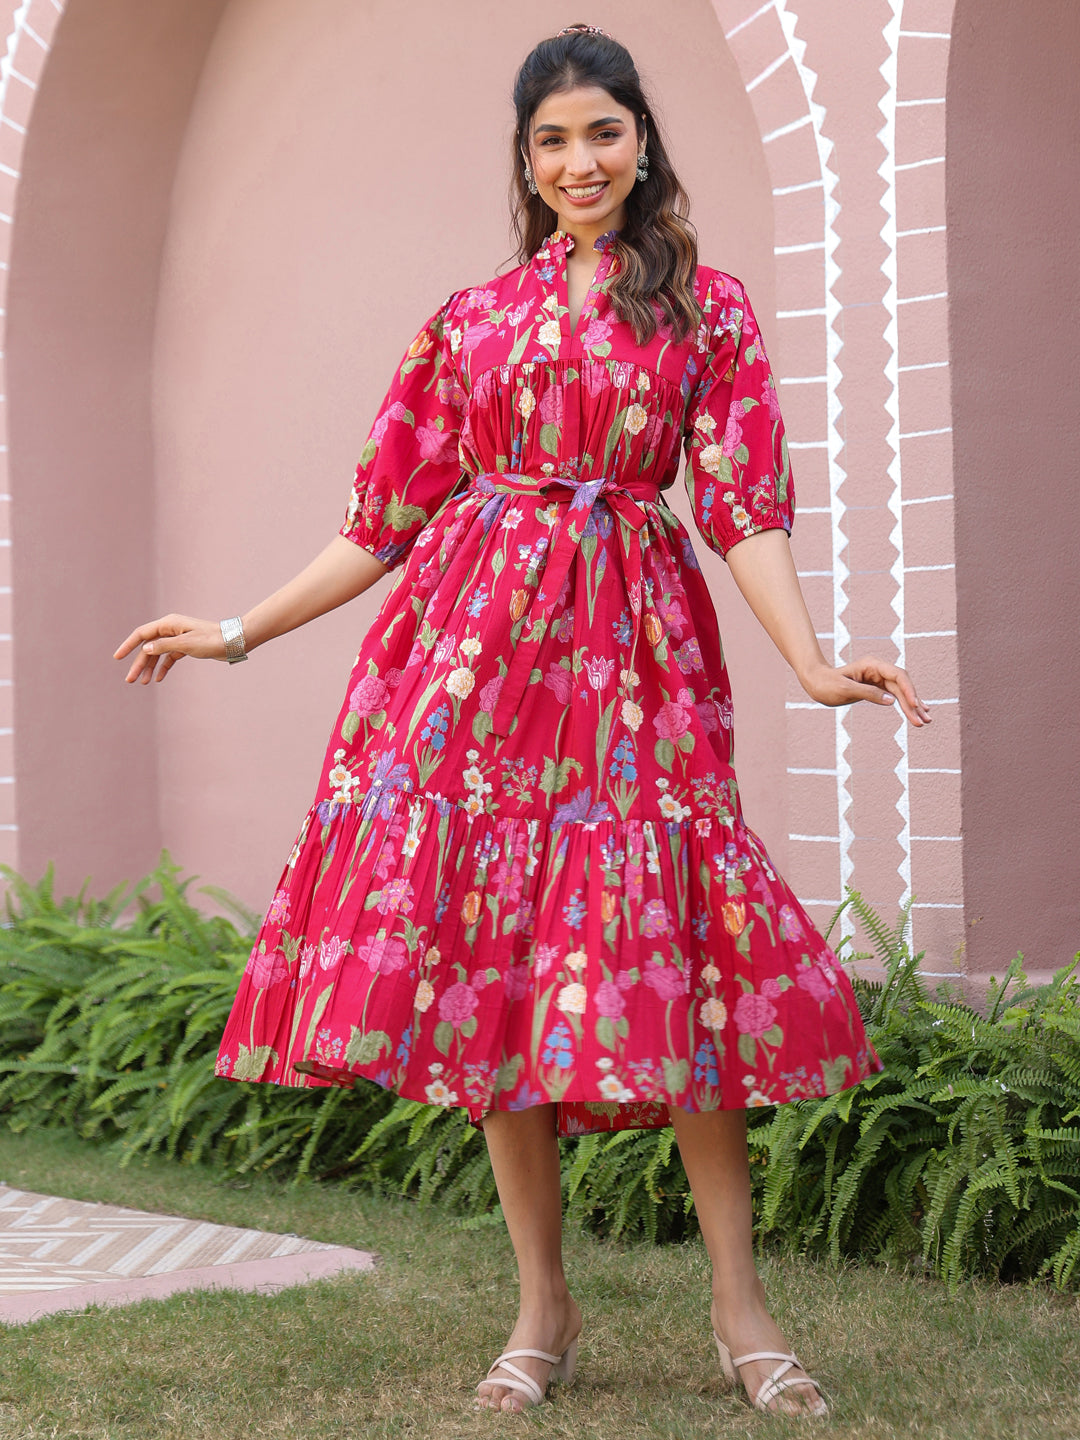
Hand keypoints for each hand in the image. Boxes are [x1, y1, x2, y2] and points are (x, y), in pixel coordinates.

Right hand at [113, 614, 228, 684]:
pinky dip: (163, 667)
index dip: (128, 645)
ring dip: (150, 667)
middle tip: (130, 680)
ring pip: (158, 653)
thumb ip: (164, 646)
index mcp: (169, 624)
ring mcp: (178, 638)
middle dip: (139, 663)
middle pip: (149, 647)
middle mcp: (171, 629)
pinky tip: (158, 679)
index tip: (117, 657)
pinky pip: (169, 657)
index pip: (142, 634)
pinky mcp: (186, 647)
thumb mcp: (186, 644)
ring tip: (143, 683)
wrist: (233, 642)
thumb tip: (145, 648)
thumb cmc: (212, 640)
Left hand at [800, 655, 931, 726]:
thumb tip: (892, 701)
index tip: (915, 705)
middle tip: (924, 720)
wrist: (815, 682)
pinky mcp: (877, 687)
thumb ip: (869, 694)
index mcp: (872, 665)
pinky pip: (895, 696)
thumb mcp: (845, 690)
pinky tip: (915, 713)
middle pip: (902, 685)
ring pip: (901, 692)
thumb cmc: (826, 684)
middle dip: (914, 703)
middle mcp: (879, 670)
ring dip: (913, 707)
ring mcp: (879, 678)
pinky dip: (904, 706)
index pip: (898, 675)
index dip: (909, 690)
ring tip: (925, 721)